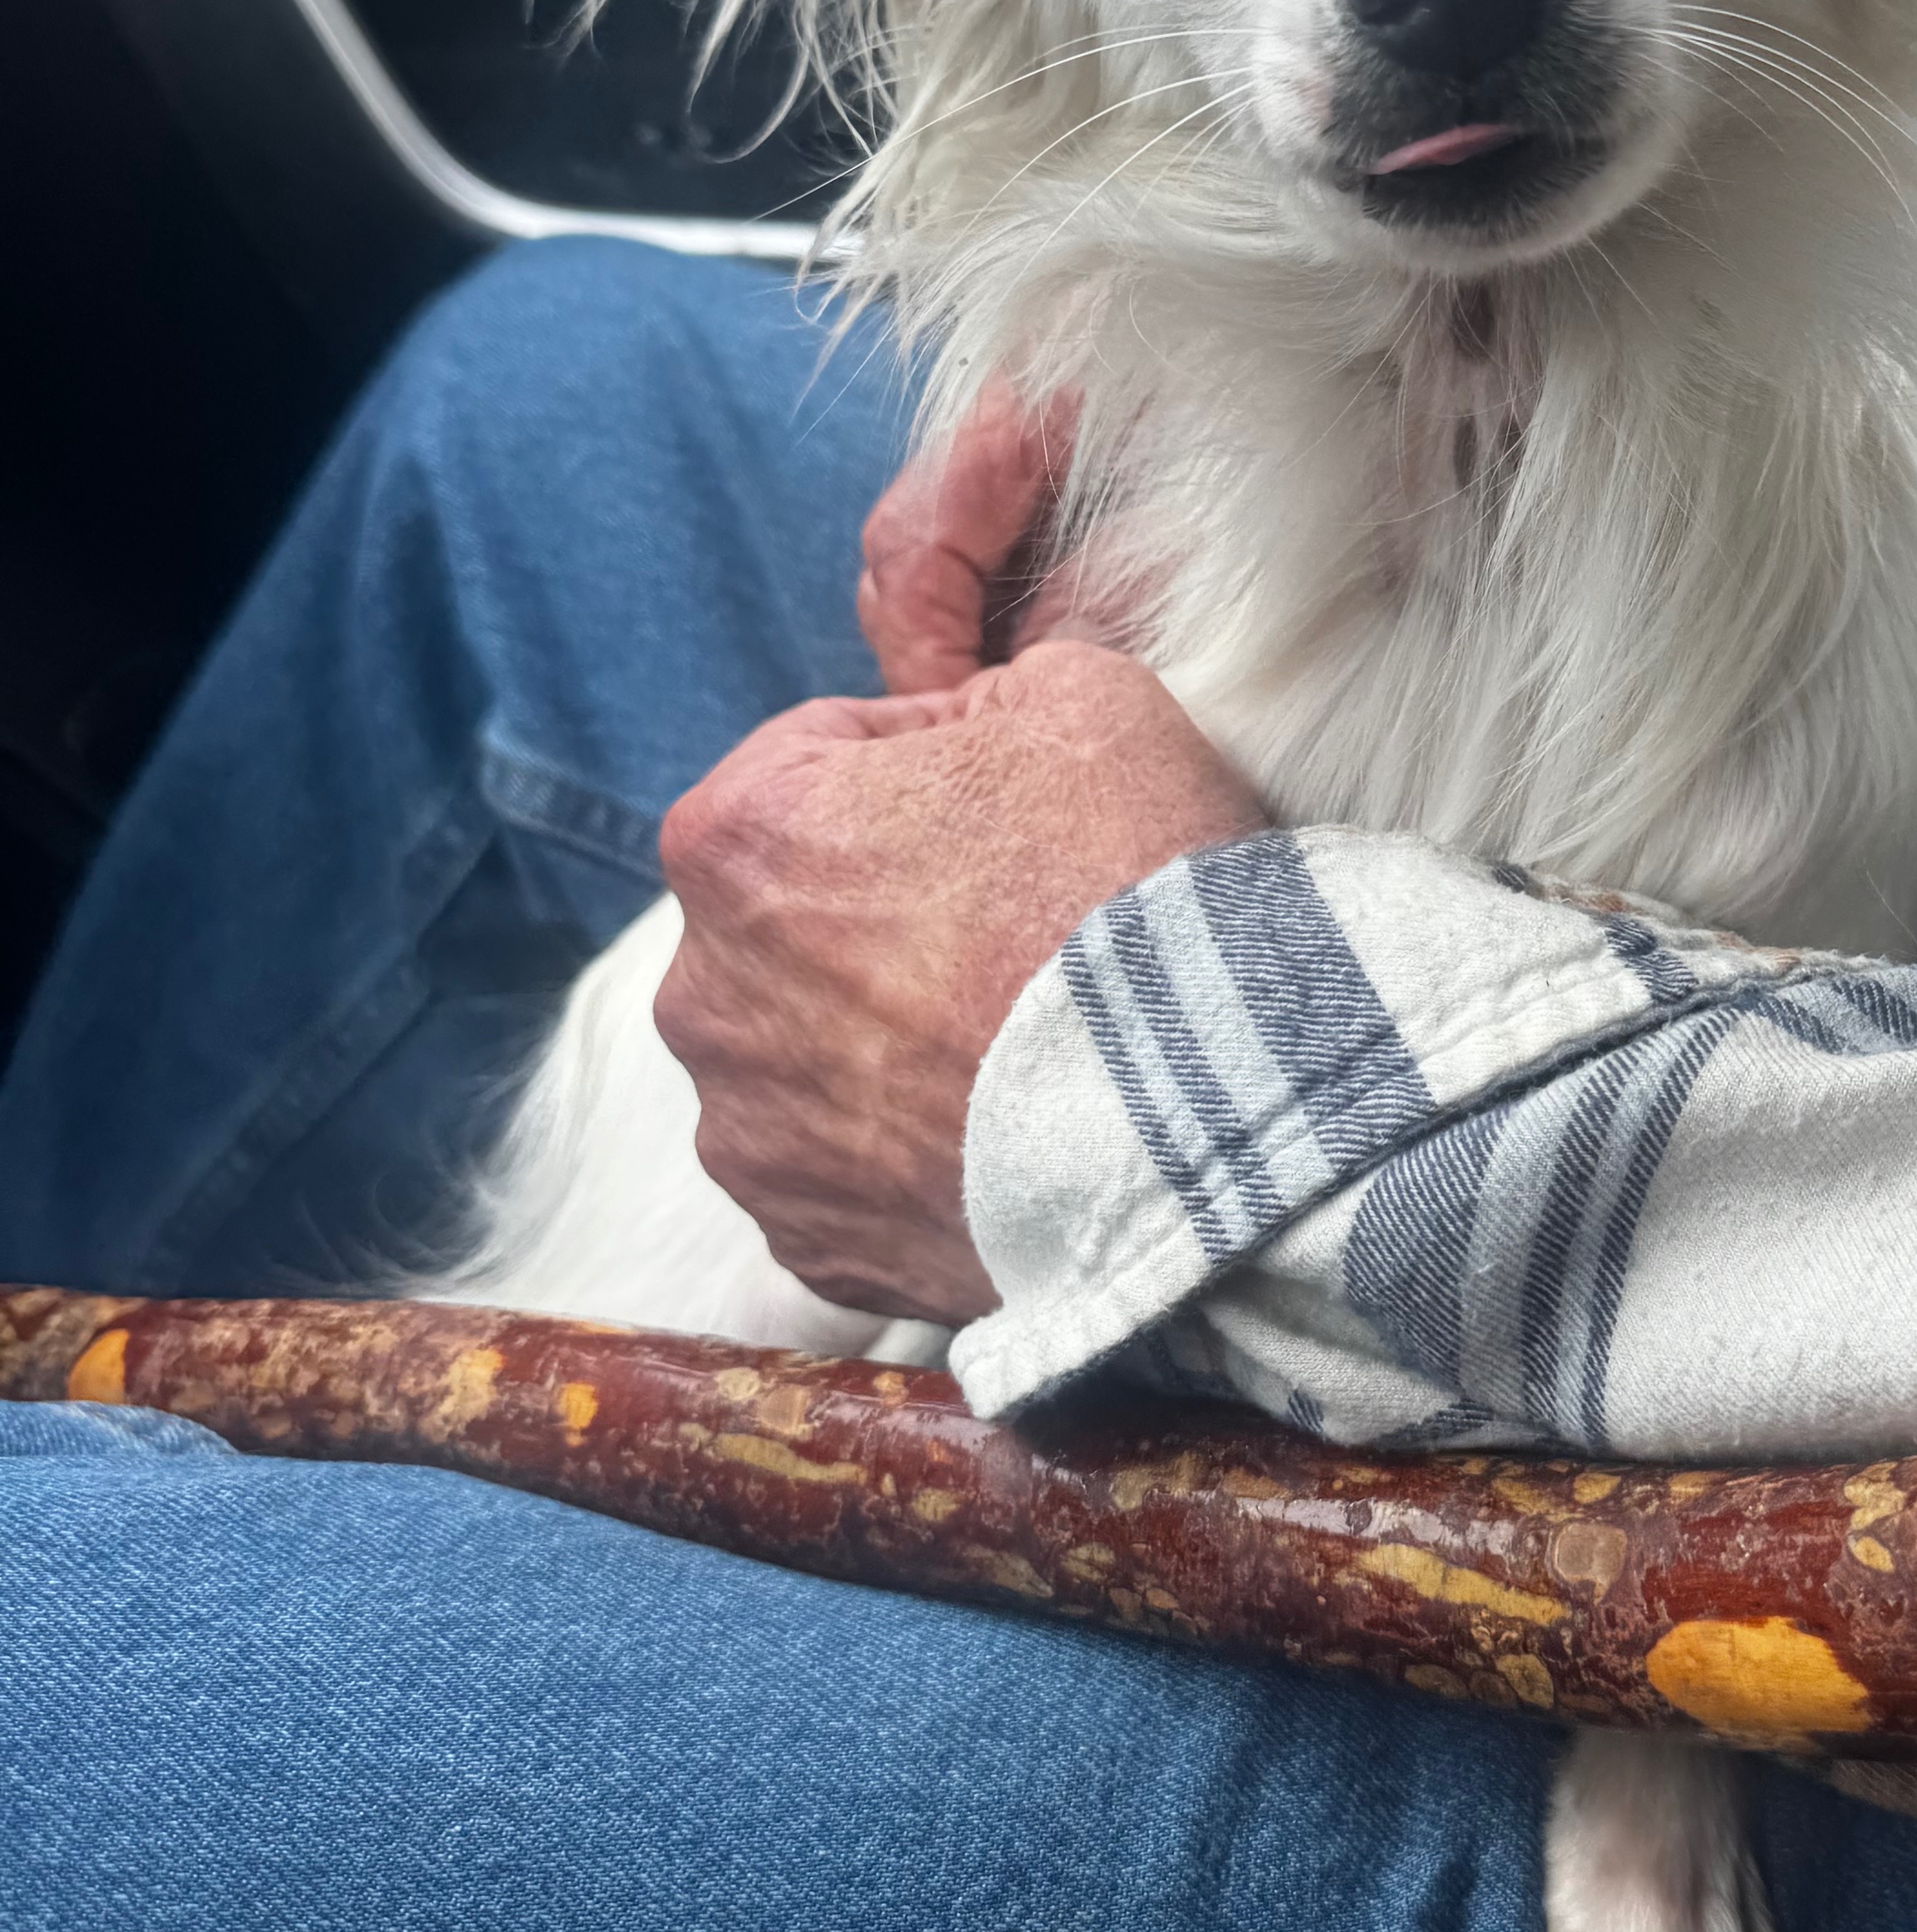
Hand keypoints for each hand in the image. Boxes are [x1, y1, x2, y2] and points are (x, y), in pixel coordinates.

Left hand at [657, 397, 1262, 1322]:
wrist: (1199, 1114)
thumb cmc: (1132, 890)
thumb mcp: (1086, 697)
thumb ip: (994, 689)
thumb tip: (986, 726)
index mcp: (735, 833)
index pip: (824, 765)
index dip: (936, 778)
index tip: (1024, 820)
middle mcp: (701, 990)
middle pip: (799, 920)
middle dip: (890, 918)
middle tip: (1025, 937)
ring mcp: (747, 1132)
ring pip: (813, 1053)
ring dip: (890, 1042)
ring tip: (1018, 1047)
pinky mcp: (806, 1241)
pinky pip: (846, 1173)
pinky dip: (910, 1153)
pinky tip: (1002, 1134)